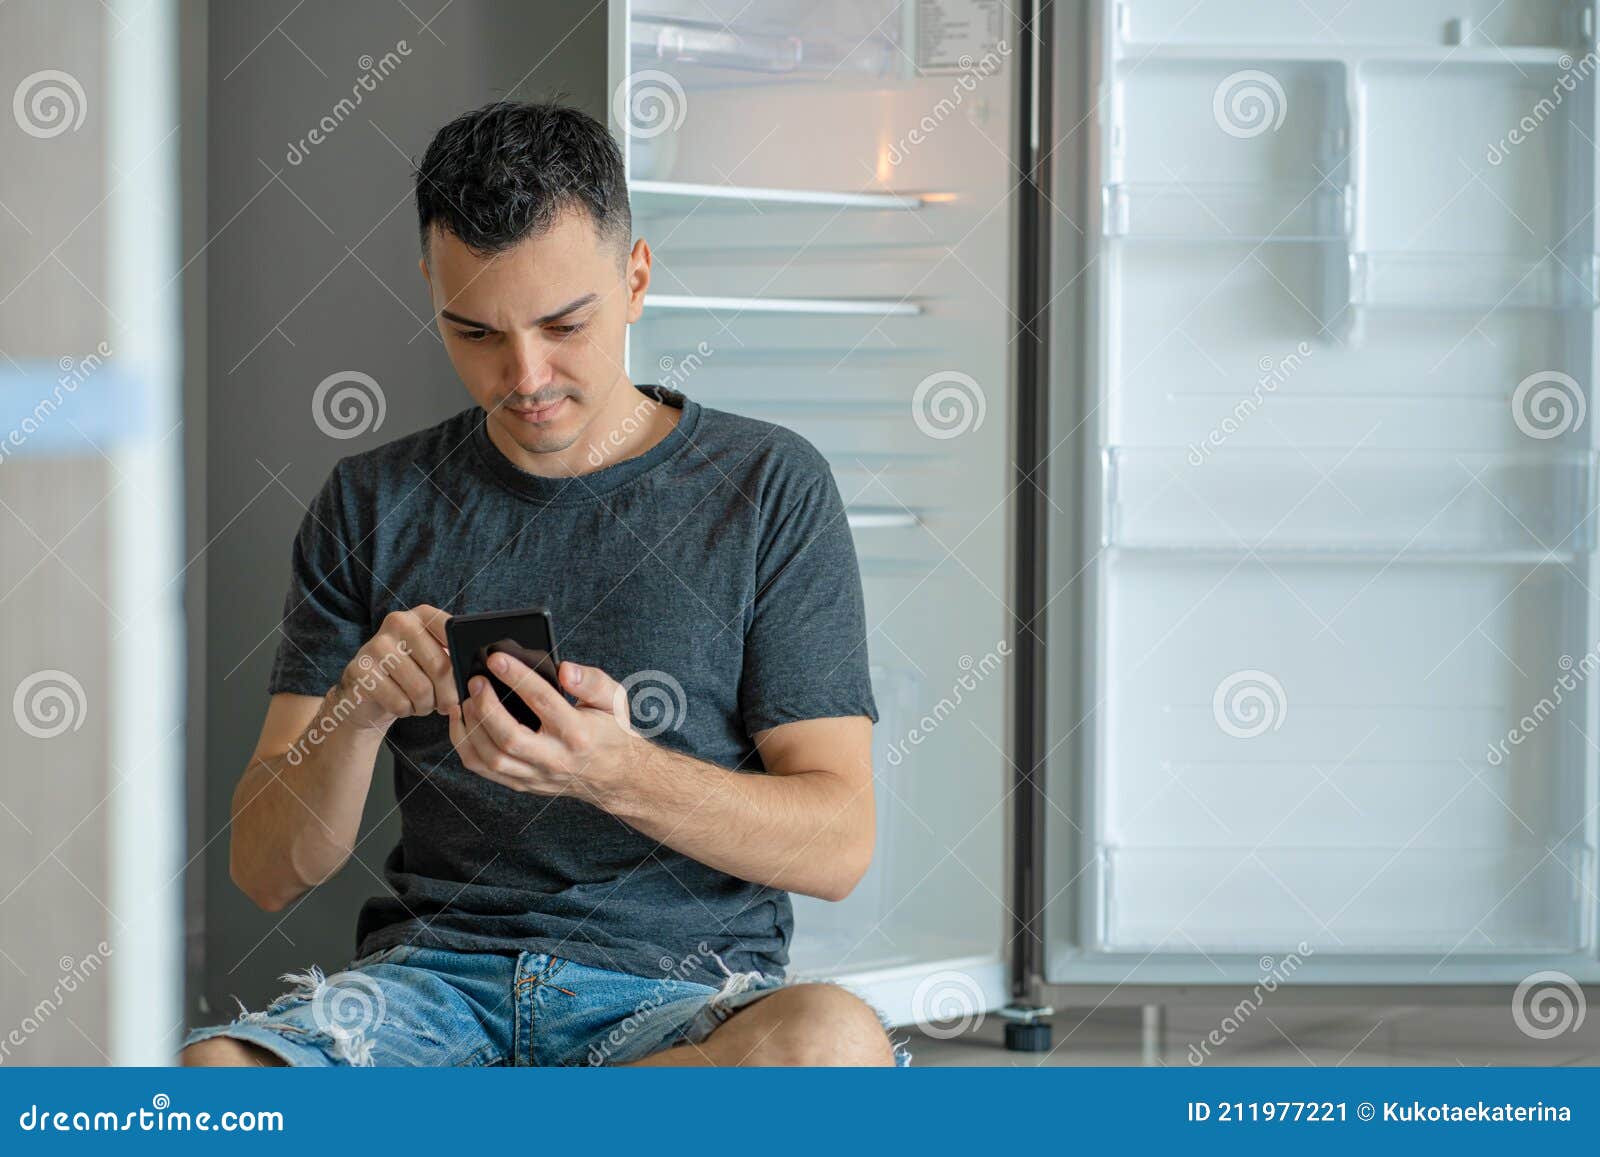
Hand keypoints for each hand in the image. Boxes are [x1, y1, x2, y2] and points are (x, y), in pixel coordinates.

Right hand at [337, 604, 456, 728]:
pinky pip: (399, 702)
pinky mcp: (360, 671)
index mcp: (422, 615)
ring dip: (426, 705)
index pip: (453, 632)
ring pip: (420, 689)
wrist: (367, 691)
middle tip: (446, 704)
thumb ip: (455, 657)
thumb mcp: (434, 659)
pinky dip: (406, 711)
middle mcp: (398, 622)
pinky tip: (402, 705)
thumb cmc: (412, 675)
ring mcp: (376, 645)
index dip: (463, 662)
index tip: (466, 680)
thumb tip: (481, 673)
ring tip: (423, 704)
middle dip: (448, 694)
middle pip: (440, 666)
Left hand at [447, 652, 642, 802]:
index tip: (496, 658)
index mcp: (578, 734)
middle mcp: (555, 759)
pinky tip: (463, 721)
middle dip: (486, 706)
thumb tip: (564, 670)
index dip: (517, 677)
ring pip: (491, 758)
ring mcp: (536, 775)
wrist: (615, 777)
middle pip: (509, 738)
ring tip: (467, 699)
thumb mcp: (614, 700)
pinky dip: (466, 745)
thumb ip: (592, 682)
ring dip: (471, 727)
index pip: (543, 702)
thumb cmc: (611, 732)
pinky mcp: (522, 783)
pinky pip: (484, 769)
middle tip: (476, 681)